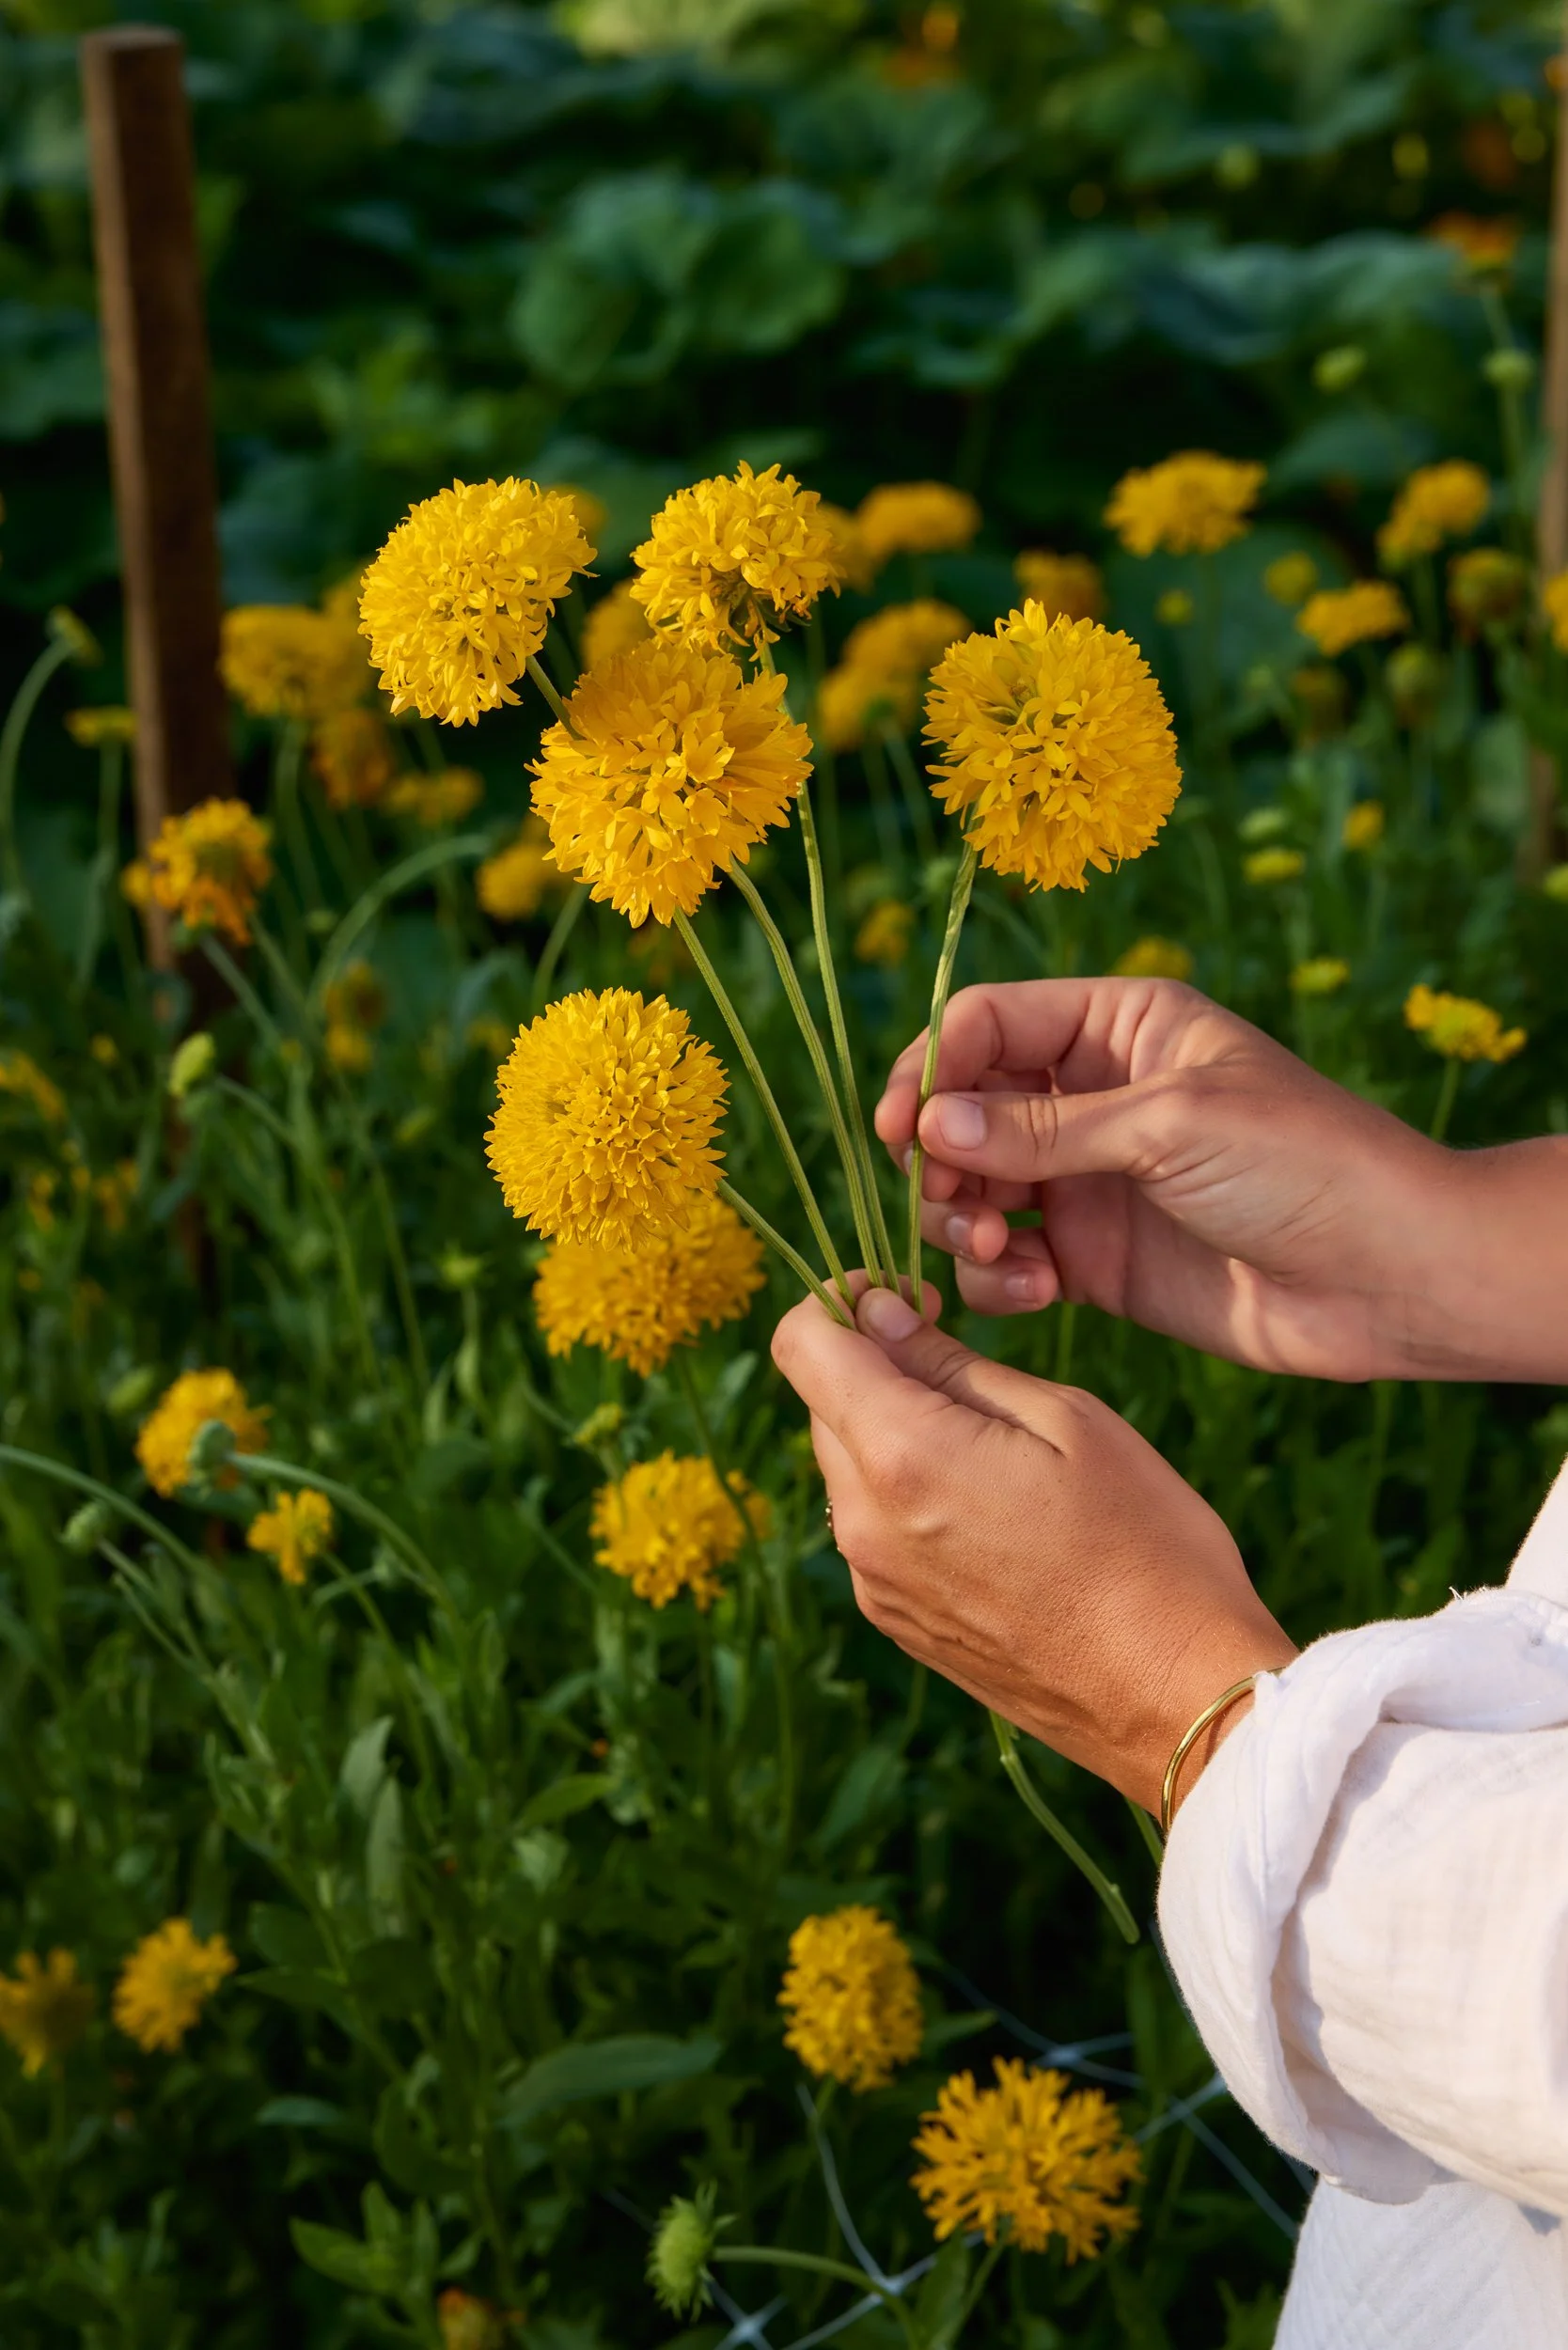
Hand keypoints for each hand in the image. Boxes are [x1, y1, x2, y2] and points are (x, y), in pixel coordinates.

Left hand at [772, 1280, 1296, 1816]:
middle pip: (822, 1405)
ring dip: (895, 1436)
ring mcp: (873, 1583)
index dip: (842, 1301)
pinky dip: (909, 1498)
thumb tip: (877, 1315)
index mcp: (901, 1456)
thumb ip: (953, 1363)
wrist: (1175, 1696)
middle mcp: (862, 1524)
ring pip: (847, 1468)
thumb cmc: (1145, 1544)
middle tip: (971, 1371)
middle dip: (877, 1368)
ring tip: (999, 1453)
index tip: (909, 1300)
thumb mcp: (1065, 1419)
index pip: (800, 1344)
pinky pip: (874, 1529)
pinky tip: (995, 1515)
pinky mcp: (896, 1623)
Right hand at [876, 976, 1567, 1383]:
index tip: (900, 1129)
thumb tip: (928, 1123)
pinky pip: (1007, 1261)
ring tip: (995, 1247)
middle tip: (951, 1200)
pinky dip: (998, 1277)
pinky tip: (1033, 1293)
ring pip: (973, 1188)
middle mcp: (1093, 1097)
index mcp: (1119, 1026)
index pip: (986, 1023)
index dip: (930, 1068)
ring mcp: (1091, 1182)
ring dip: (961, 1218)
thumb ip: (1043, 1128)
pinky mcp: (1095, 1262)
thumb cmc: (1305, 1166)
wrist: (1393, 1278)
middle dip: (938, 1155)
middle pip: (963, 1108)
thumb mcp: (1171, 1124)